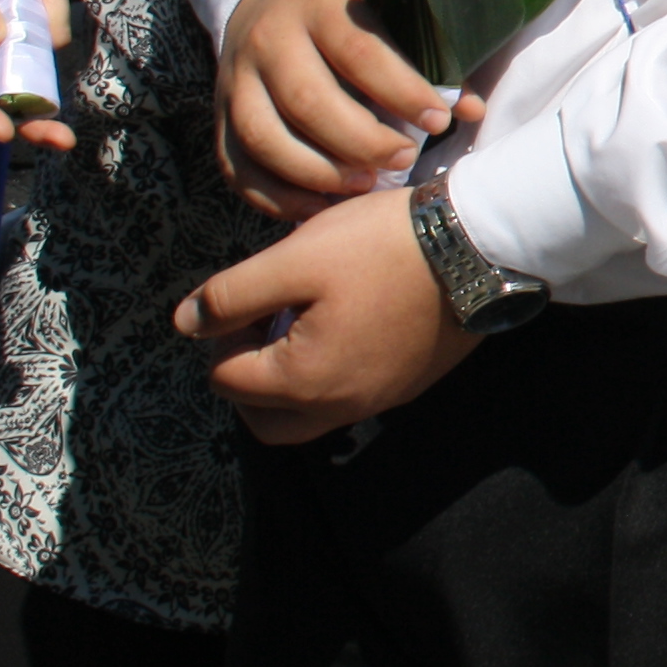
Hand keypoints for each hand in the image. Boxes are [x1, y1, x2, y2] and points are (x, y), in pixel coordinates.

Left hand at [176, 183, 479, 443]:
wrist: (481, 247)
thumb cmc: (383, 247)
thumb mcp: (296, 258)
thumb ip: (231, 295)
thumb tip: (185, 323)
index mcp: (301, 380)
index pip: (225, 377)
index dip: (222, 331)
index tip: (250, 290)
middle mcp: (338, 406)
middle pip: (261, 419)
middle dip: (246, 376)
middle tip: (262, 321)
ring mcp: (378, 399)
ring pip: (306, 417)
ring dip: (286, 383)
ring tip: (300, 324)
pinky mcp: (407, 385)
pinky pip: (348, 399)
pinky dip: (328, 377)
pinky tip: (345, 325)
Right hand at [215, 0, 477, 221]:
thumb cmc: (347, 13)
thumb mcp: (386, 14)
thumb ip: (426, 60)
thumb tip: (471, 110)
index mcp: (319, 6)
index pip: (360, 53)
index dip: (402, 92)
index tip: (439, 120)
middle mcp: (269, 40)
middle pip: (308, 101)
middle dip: (362, 141)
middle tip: (404, 160)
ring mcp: (236, 79)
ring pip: (264, 137)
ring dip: (317, 173)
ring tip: (364, 187)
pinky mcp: (220, 115)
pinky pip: (236, 166)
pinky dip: (276, 196)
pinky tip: (320, 208)